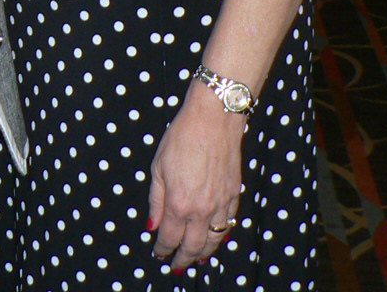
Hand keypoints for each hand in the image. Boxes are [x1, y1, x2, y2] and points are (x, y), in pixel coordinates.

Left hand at [147, 87, 244, 273]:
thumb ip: (155, 200)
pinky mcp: (234, 197)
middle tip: (176, 266)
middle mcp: (201, 210)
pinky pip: (228, 226)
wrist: (214, 120)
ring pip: (214, 241)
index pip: (169, 237)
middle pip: (193, 246)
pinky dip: (221, 237)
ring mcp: (220, 205)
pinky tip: (215, 240)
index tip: (158, 253)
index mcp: (178, 203)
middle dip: (183, 259)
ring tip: (195, 260)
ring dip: (204, 254)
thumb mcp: (158, 167)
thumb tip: (152, 225)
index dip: (162, 249)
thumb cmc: (182, 137)